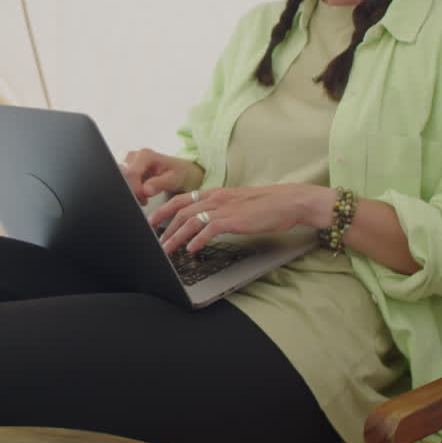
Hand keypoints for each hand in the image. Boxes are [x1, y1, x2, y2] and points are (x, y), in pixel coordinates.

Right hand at [121, 148, 202, 204]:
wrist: (180, 170)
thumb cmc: (179, 173)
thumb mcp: (173, 179)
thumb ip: (159, 184)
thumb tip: (145, 190)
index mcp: (146, 155)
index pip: (131, 173)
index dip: (135, 189)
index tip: (143, 199)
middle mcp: (135, 156)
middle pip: (123, 176)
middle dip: (132, 191)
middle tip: (144, 200)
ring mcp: (130, 162)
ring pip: (122, 179)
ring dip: (132, 191)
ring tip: (144, 197)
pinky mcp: (128, 168)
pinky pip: (124, 181)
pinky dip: (132, 189)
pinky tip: (142, 193)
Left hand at [149, 184, 333, 253]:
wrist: (288, 201)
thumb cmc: (267, 204)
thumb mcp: (238, 203)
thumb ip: (221, 209)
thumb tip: (207, 223)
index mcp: (216, 193)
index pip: (182, 199)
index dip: (165, 209)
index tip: (153, 221)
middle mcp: (216, 198)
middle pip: (181, 211)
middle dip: (164, 226)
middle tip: (155, 241)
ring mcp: (224, 208)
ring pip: (190, 221)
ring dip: (176, 236)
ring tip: (167, 249)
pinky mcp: (234, 219)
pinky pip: (209, 229)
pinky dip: (197, 240)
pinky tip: (191, 249)